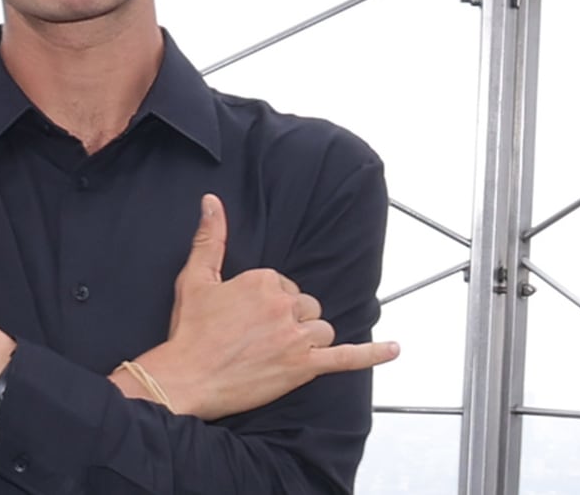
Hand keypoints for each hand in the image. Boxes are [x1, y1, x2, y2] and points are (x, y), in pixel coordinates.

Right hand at [124, 194, 399, 420]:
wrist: (186, 377)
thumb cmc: (189, 331)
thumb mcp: (195, 278)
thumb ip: (211, 237)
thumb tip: (212, 201)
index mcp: (263, 281)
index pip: (284, 285)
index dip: (269, 303)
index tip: (248, 317)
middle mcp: (283, 305)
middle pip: (306, 306)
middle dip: (291, 319)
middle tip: (260, 337)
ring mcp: (296, 337)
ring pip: (322, 328)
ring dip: (309, 337)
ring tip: (280, 350)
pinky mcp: (303, 367)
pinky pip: (345, 358)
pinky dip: (372, 354)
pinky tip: (394, 349)